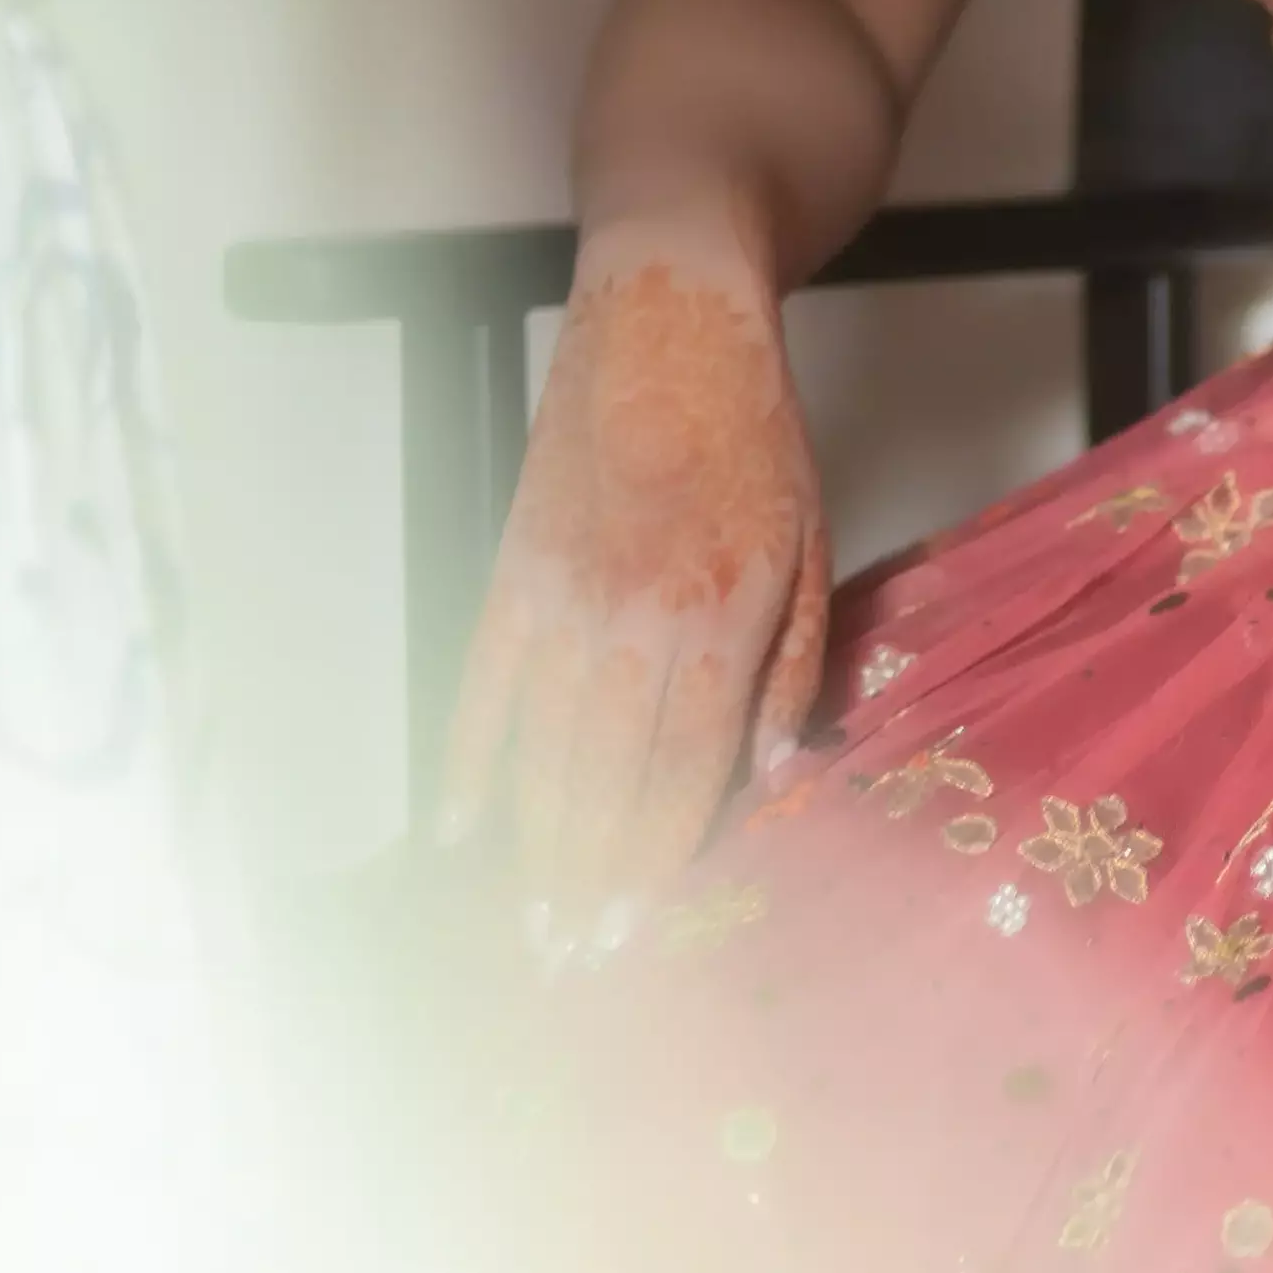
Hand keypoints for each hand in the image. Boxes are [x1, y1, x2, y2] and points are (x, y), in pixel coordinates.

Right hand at [440, 245, 829, 942]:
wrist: (673, 312)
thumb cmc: (753, 427)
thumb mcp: (813, 539)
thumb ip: (792, 666)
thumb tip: (775, 776)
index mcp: (723, 614)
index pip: (686, 769)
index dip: (661, 858)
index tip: (641, 931)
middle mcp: (639, 617)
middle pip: (606, 777)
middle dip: (590, 880)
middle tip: (574, 960)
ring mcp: (568, 591)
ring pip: (543, 746)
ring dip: (535, 841)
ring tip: (530, 918)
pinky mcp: (518, 561)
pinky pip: (482, 679)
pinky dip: (468, 754)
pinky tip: (459, 821)